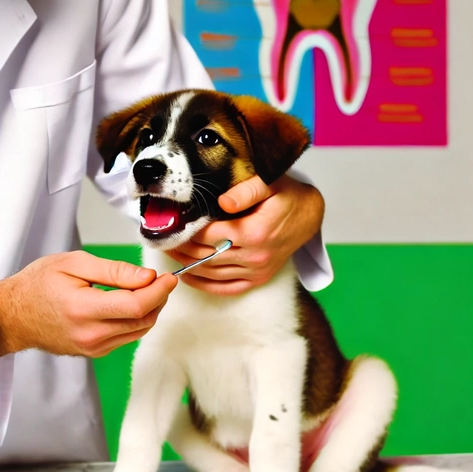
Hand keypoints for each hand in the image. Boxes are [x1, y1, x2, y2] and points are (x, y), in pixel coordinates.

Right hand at [0, 251, 177, 357]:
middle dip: (159, 298)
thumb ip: (115, 271)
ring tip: (148, 288)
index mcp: (83, 310)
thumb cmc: (39, 285)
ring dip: (152, 309)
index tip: (169, 277)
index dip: (159, 290)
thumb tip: (148, 276)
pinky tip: (133, 303)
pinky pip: (129, 336)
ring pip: (140, 330)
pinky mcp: (96, 353)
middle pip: (143, 319)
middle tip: (161, 279)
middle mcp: (90, 335)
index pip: (136, 305)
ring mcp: (93, 348)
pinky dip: (138, 319)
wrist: (13, 315)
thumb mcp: (74, 264)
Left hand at [166, 174, 323, 295]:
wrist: (310, 215)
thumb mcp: (269, 183)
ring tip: (170, 254)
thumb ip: (246, 190)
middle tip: (163, 240)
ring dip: (187, 266)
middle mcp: (255, 256)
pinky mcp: (258, 278)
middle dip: (181, 249)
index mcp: (255, 232)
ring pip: (212, 273)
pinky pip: (226, 288)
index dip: (187, 231)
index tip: (172, 224)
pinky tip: (189, 276)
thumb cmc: (286, 196)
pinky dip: (205, 285)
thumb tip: (222, 203)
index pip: (209, 235)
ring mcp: (257, 271)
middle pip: (206, 256)